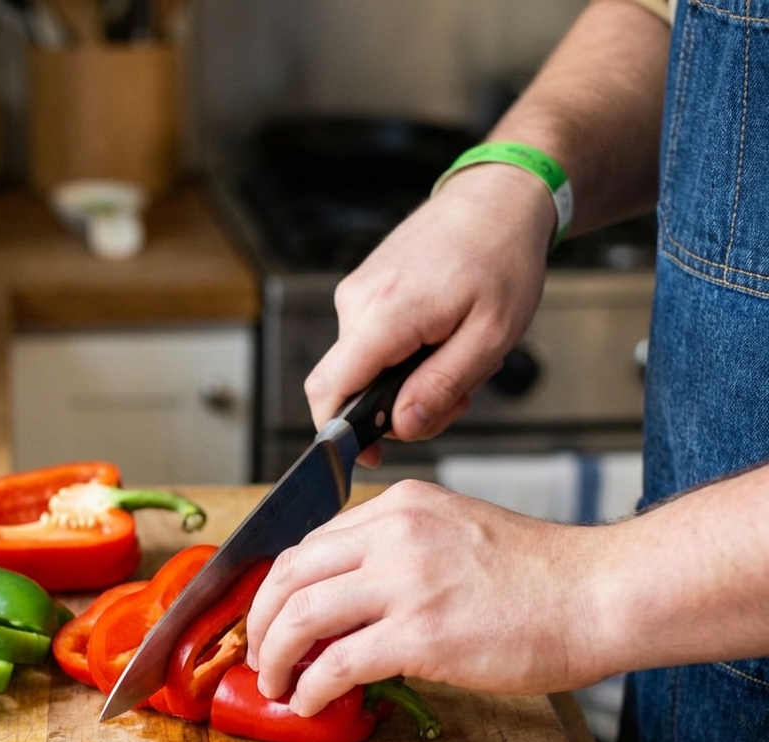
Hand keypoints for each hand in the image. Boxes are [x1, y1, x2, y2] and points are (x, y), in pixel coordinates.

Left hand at [245, 480, 606, 716]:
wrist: (597, 594)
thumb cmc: (536, 574)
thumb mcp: (455, 533)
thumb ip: (397, 552)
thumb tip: (347, 599)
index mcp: (401, 506)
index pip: (310, 543)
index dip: (278, 587)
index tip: (271, 616)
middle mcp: (395, 533)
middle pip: (291, 573)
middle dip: (260, 620)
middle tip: (257, 652)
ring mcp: (407, 581)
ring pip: (302, 615)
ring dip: (274, 655)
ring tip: (272, 681)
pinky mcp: (421, 633)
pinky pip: (338, 662)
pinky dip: (310, 686)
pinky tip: (308, 702)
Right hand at [305, 163, 554, 464]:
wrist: (498, 197)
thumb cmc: (502, 259)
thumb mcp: (490, 336)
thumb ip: (441, 387)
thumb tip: (400, 427)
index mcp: (384, 314)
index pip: (328, 390)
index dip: (339, 435)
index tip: (369, 455)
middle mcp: (356, 302)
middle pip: (346, 386)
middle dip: (392, 409)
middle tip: (454, 399)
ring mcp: (356, 293)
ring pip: (362, 367)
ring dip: (407, 381)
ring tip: (459, 358)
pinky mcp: (364, 290)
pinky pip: (369, 343)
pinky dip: (404, 357)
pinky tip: (443, 340)